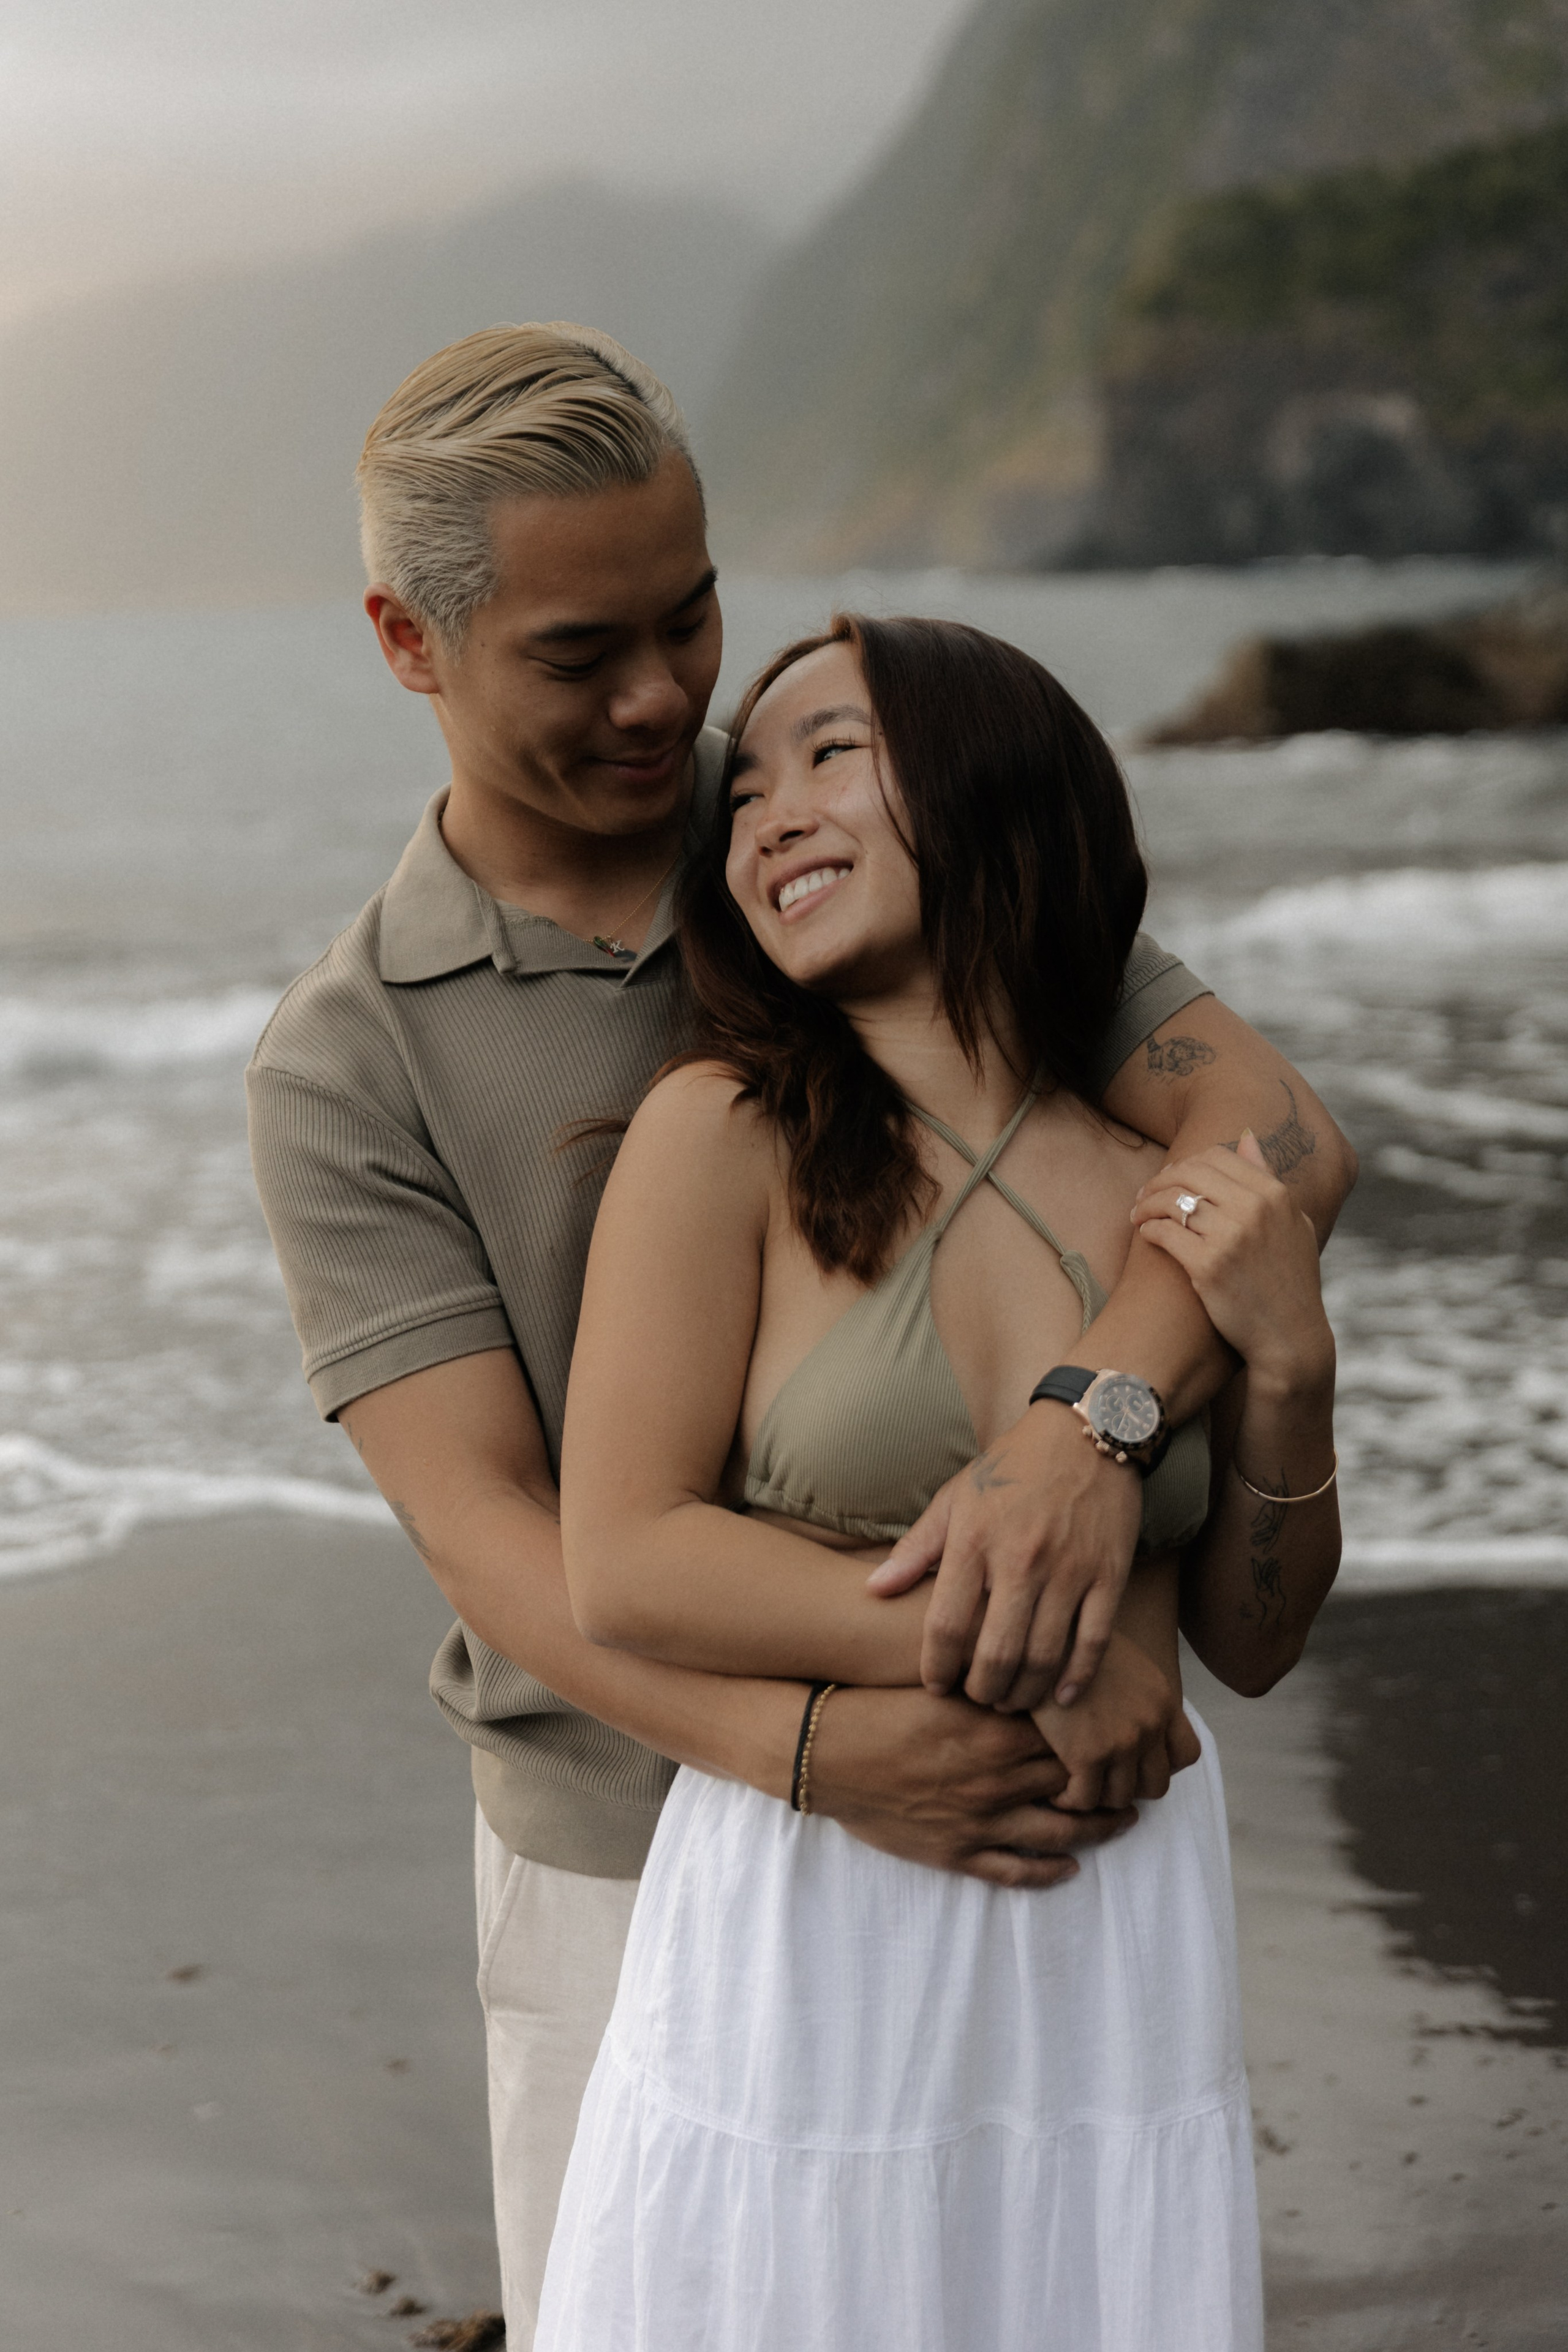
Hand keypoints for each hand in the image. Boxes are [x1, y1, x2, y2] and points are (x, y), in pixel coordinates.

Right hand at [806, 1684, 1135, 1888]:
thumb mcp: (942, 1682)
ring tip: (1124, 1822)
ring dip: (1098, 1830)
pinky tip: (1070, 1868)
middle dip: (1113, 1783)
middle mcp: (997, 1780)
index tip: (1129, 1734)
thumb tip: (1032, 1661)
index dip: (1107, 1739)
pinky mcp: (955, 1852)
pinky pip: (1015, 1871)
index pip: (1073, 1740)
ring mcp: (979, 1821)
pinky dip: (1049, 1872)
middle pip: (1076, 1786)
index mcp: (996, 1733)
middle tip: (1142, 1777)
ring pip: (1058, 1833)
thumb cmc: (880, 1704)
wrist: (824, 1750)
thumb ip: (991, 1677)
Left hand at [866, 1407, 1143, 1712]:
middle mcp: (1021, 1559)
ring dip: (1024, 1693)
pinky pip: (1093, 1642)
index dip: (936, 1667)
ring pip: (1044, 1657)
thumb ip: (917, 1547)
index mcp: (975, 1539)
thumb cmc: (1013, 1466)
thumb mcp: (957, 1496)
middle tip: (976, 1697)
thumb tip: (874, 1589)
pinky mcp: (1110, 1575)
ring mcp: (1070, 1570)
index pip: (946, 1624)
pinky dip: (1076, 1679)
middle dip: (982, 1690)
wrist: (1087, 1432)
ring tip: (1010, 1700)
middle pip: (996, 1654)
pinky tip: (1060, 1697)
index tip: (935, 1685)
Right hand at [1031, 1632, 1200, 1811]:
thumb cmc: (1078, 1642)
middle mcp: (1150, 1725)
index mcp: (1163, 1700)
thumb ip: (1140, 1695)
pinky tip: (1058, 1789)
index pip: (1187, 1754)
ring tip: (1078, 1784)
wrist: (1044, 1636)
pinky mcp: (1086, 1755)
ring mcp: (1121, 1743)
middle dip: (1131, 1785)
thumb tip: (1133, 1721)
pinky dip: (1071, 1800)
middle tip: (1105, 1777)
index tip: (1137, 1761)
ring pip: (1120, 1798)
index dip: (1163, 1765)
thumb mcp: (1126, 1661)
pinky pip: (1086, 1800)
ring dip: (1100, 1795)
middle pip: (1157, 1785)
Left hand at [1130, 1132, 1334, 1392]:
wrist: (1289, 1336)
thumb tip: (1245, 1136)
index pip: (1217, 1156)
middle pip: (1189, 1172)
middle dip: (1160, 1180)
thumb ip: (1269, 1178)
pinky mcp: (1207, 1266)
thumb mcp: (1293, 1223)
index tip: (1171, 1178)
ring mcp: (1230, 1237)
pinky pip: (1163, 1231)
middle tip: (1145, 1195)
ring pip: (1172, 1199)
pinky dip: (1148, 1229)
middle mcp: (1254, 1209)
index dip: (1185, 1164)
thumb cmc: (1291, 1280)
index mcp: (1275, 1194)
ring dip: (1147, 1204)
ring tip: (1138, 1214)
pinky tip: (1146, 1235)